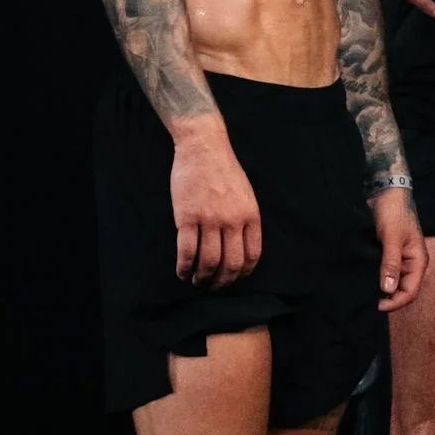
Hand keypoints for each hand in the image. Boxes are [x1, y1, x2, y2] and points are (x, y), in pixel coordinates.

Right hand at [170, 121, 262, 285]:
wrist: (204, 147)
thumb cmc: (224, 170)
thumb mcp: (246, 194)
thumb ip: (245, 220)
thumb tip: (241, 248)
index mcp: (250, 215)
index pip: (252, 255)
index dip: (243, 274)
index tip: (234, 279)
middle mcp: (232, 220)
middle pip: (231, 264)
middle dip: (223, 282)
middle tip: (214, 286)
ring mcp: (209, 219)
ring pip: (208, 261)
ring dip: (202, 278)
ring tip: (197, 280)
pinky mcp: (187, 217)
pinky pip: (186, 251)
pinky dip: (184, 267)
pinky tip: (182, 271)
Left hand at [370, 186, 427, 311]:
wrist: (386, 192)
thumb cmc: (394, 212)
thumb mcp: (392, 238)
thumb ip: (391, 263)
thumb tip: (387, 290)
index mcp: (418, 261)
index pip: (410, 292)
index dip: (394, 302)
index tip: (375, 306)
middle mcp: (410, 264)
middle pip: (401, 291)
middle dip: (387, 299)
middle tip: (367, 302)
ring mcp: (399, 260)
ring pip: (392, 283)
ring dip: (380, 290)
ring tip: (364, 294)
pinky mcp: (387, 255)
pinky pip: (384, 273)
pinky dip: (376, 279)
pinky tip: (364, 282)